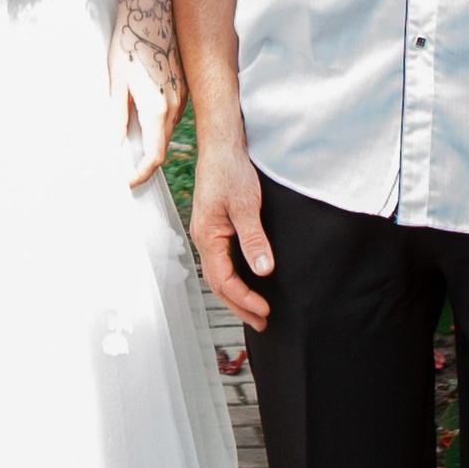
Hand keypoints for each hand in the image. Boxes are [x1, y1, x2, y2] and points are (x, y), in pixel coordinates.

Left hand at [108, 31, 182, 188]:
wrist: (151, 9)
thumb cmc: (128, 41)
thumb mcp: (116, 81)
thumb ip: (117, 117)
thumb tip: (114, 145)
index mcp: (156, 107)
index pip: (154, 155)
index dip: (141, 173)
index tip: (128, 181)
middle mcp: (175, 104)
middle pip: (162, 145)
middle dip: (145, 159)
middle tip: (125, 166)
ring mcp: (183, 94)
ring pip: (168, 129)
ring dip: (152, 139)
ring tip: (131, 138)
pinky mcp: (184, 84)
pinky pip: (173, 113)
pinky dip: (159, 122)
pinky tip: (143, 110)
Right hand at [189, 131, 272, 328]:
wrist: (221, 145)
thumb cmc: (231, 170)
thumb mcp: (246, 205)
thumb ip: (253, 239)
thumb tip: (263, 271)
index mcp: (207, 236)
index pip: (224, 280)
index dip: (244, 299)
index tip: (265, 310)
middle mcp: (203, 238)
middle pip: (218, 283)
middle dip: (239, 305)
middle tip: (262, 322)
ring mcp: (206, 233)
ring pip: (218, 274)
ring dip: (236, 295)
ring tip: (256, 310)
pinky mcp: (213, 227)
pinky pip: (220, 261)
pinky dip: (232, 279)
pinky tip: (246, 281)